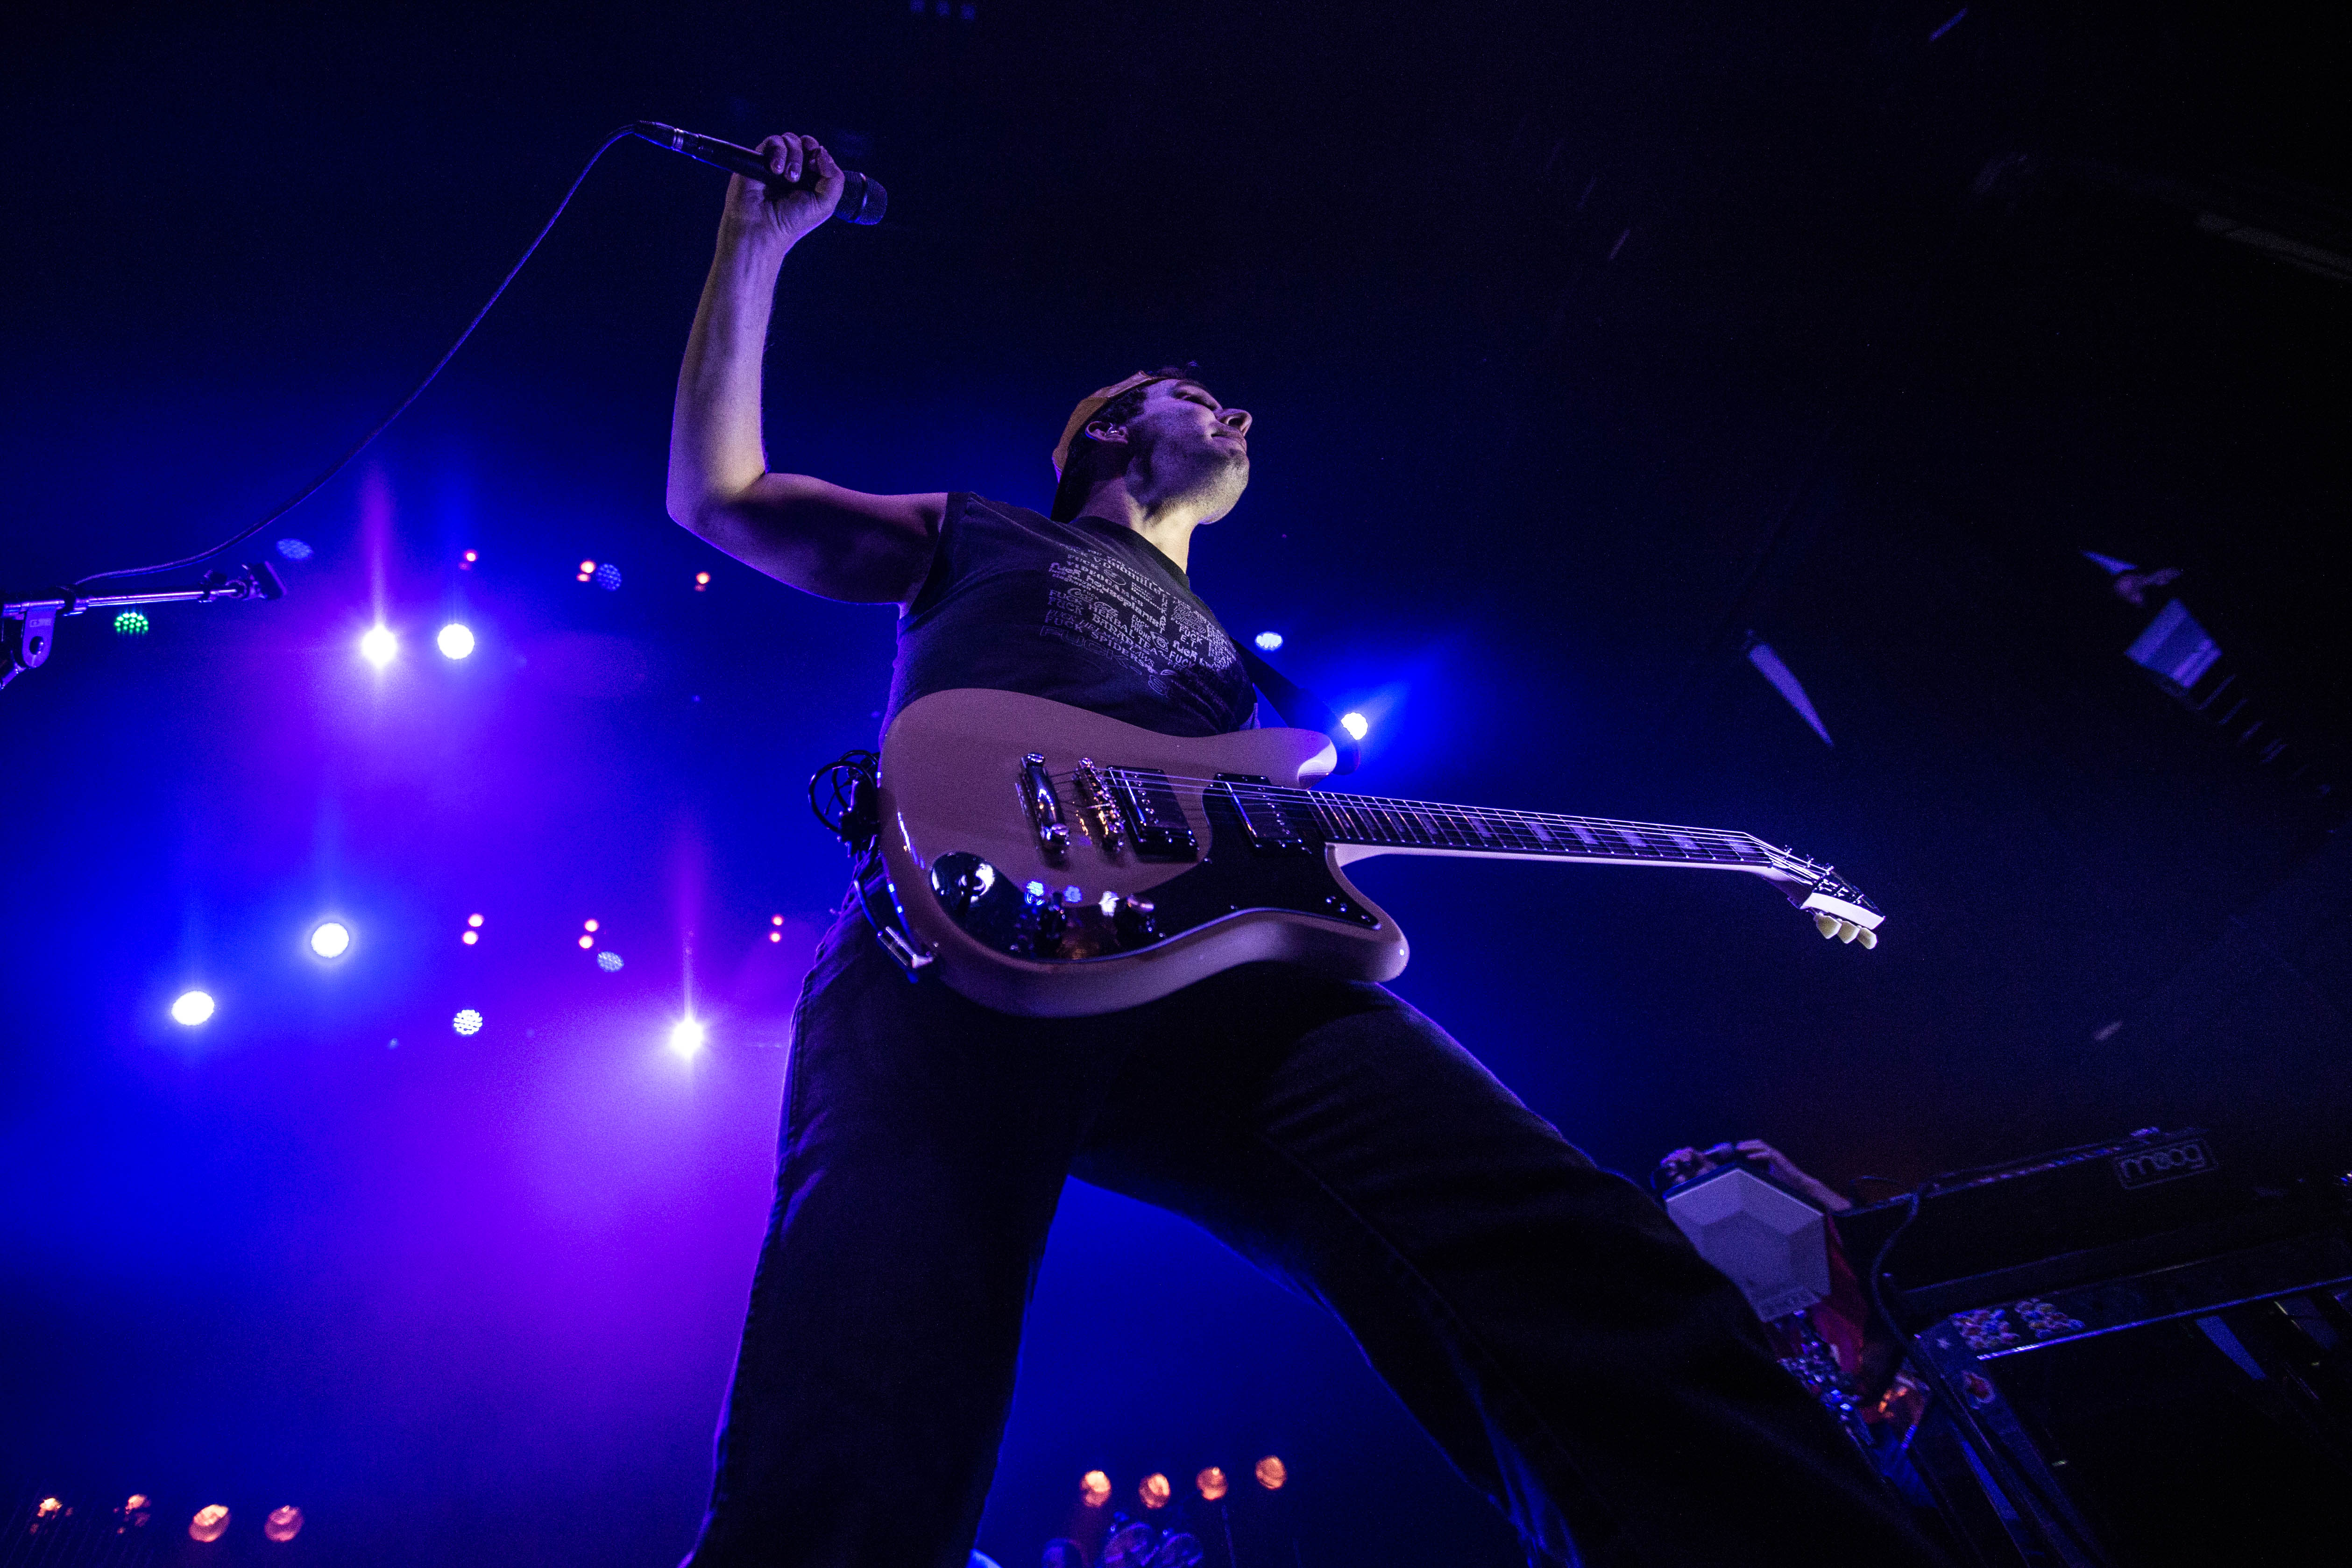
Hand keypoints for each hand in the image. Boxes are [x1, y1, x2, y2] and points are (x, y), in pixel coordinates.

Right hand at [720, 133, 844, 252]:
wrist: (763, 227)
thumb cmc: (792, 221)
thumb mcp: (825, 204)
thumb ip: (834, 177)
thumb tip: (822, 151)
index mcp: (811, 179)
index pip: (819, 154)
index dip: (821, 155)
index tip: (817, 168)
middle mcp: (794, 170)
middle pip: (805, 143)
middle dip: (808, 149)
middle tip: (806, 168)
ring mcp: (777, 164)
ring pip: (790, 139)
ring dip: (794, 155)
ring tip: (789, 178)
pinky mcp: (759, 159)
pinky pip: (772, 142)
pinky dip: (778, 152)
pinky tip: (776, 170)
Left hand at [1731, 1139, 1850, 1209]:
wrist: (1802, 1186)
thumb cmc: (1787, 1183)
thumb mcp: (1770, 1177)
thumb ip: (1760, 1174)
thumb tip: (1746, 1175)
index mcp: (1772, 1157)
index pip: (1758, 1147)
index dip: (1748, 1145)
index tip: (1737, 1148)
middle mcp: (1775, 1155)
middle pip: (1759, 1144)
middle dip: (1747, 1143)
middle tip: (1735, 1146)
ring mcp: (1779, 1157)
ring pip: (1762, 1147)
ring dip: (1750, 1146)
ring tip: (1739, 1148)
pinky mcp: (1781, 1161)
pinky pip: (1768, 1155)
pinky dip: (1758, 1155)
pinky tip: (1749, 1157)